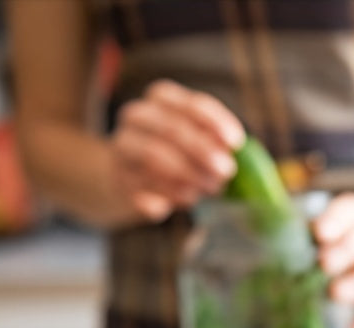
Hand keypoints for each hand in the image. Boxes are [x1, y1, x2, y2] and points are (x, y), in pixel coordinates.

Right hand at [111, 80, 244, 221]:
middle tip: (225, 172)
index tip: (236, 143)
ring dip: (188, 175)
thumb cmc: (171, 156)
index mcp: (160, 99)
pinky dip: (168, 196)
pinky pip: (143, 187)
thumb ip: (213, 142)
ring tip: (209, 189)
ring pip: (154, 156)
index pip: (190, 103)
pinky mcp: (118, 180)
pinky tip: (184, 202)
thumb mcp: (192, 140)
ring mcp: (123, 148)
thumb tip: (235, 154)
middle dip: (203, 151)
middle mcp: (136, 117)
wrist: (122, 179)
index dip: (215, 122)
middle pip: (172, 129)